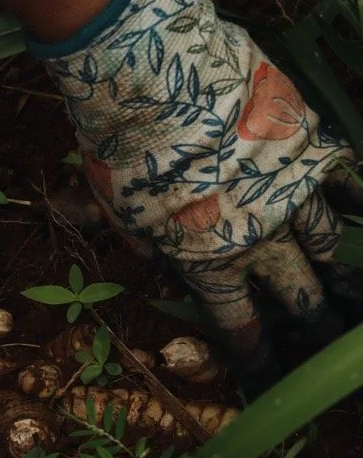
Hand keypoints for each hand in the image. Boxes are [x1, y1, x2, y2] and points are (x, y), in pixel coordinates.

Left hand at [37, 0, 359, 388]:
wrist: (158, 80)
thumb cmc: (123, 149)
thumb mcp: (118, 209)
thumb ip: (144, 241)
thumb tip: (156, 261)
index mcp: (209, 261)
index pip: (239, 325)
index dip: (256, 356)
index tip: (267, 377)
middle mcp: (259, 236)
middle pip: (297, 293)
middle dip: (313, 324)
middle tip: (325, 342)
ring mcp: (291, 192)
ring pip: (326, 242)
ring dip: (337, 269)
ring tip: (346, 289)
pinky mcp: (309, 147)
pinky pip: (347, 181)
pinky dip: (358, 201)